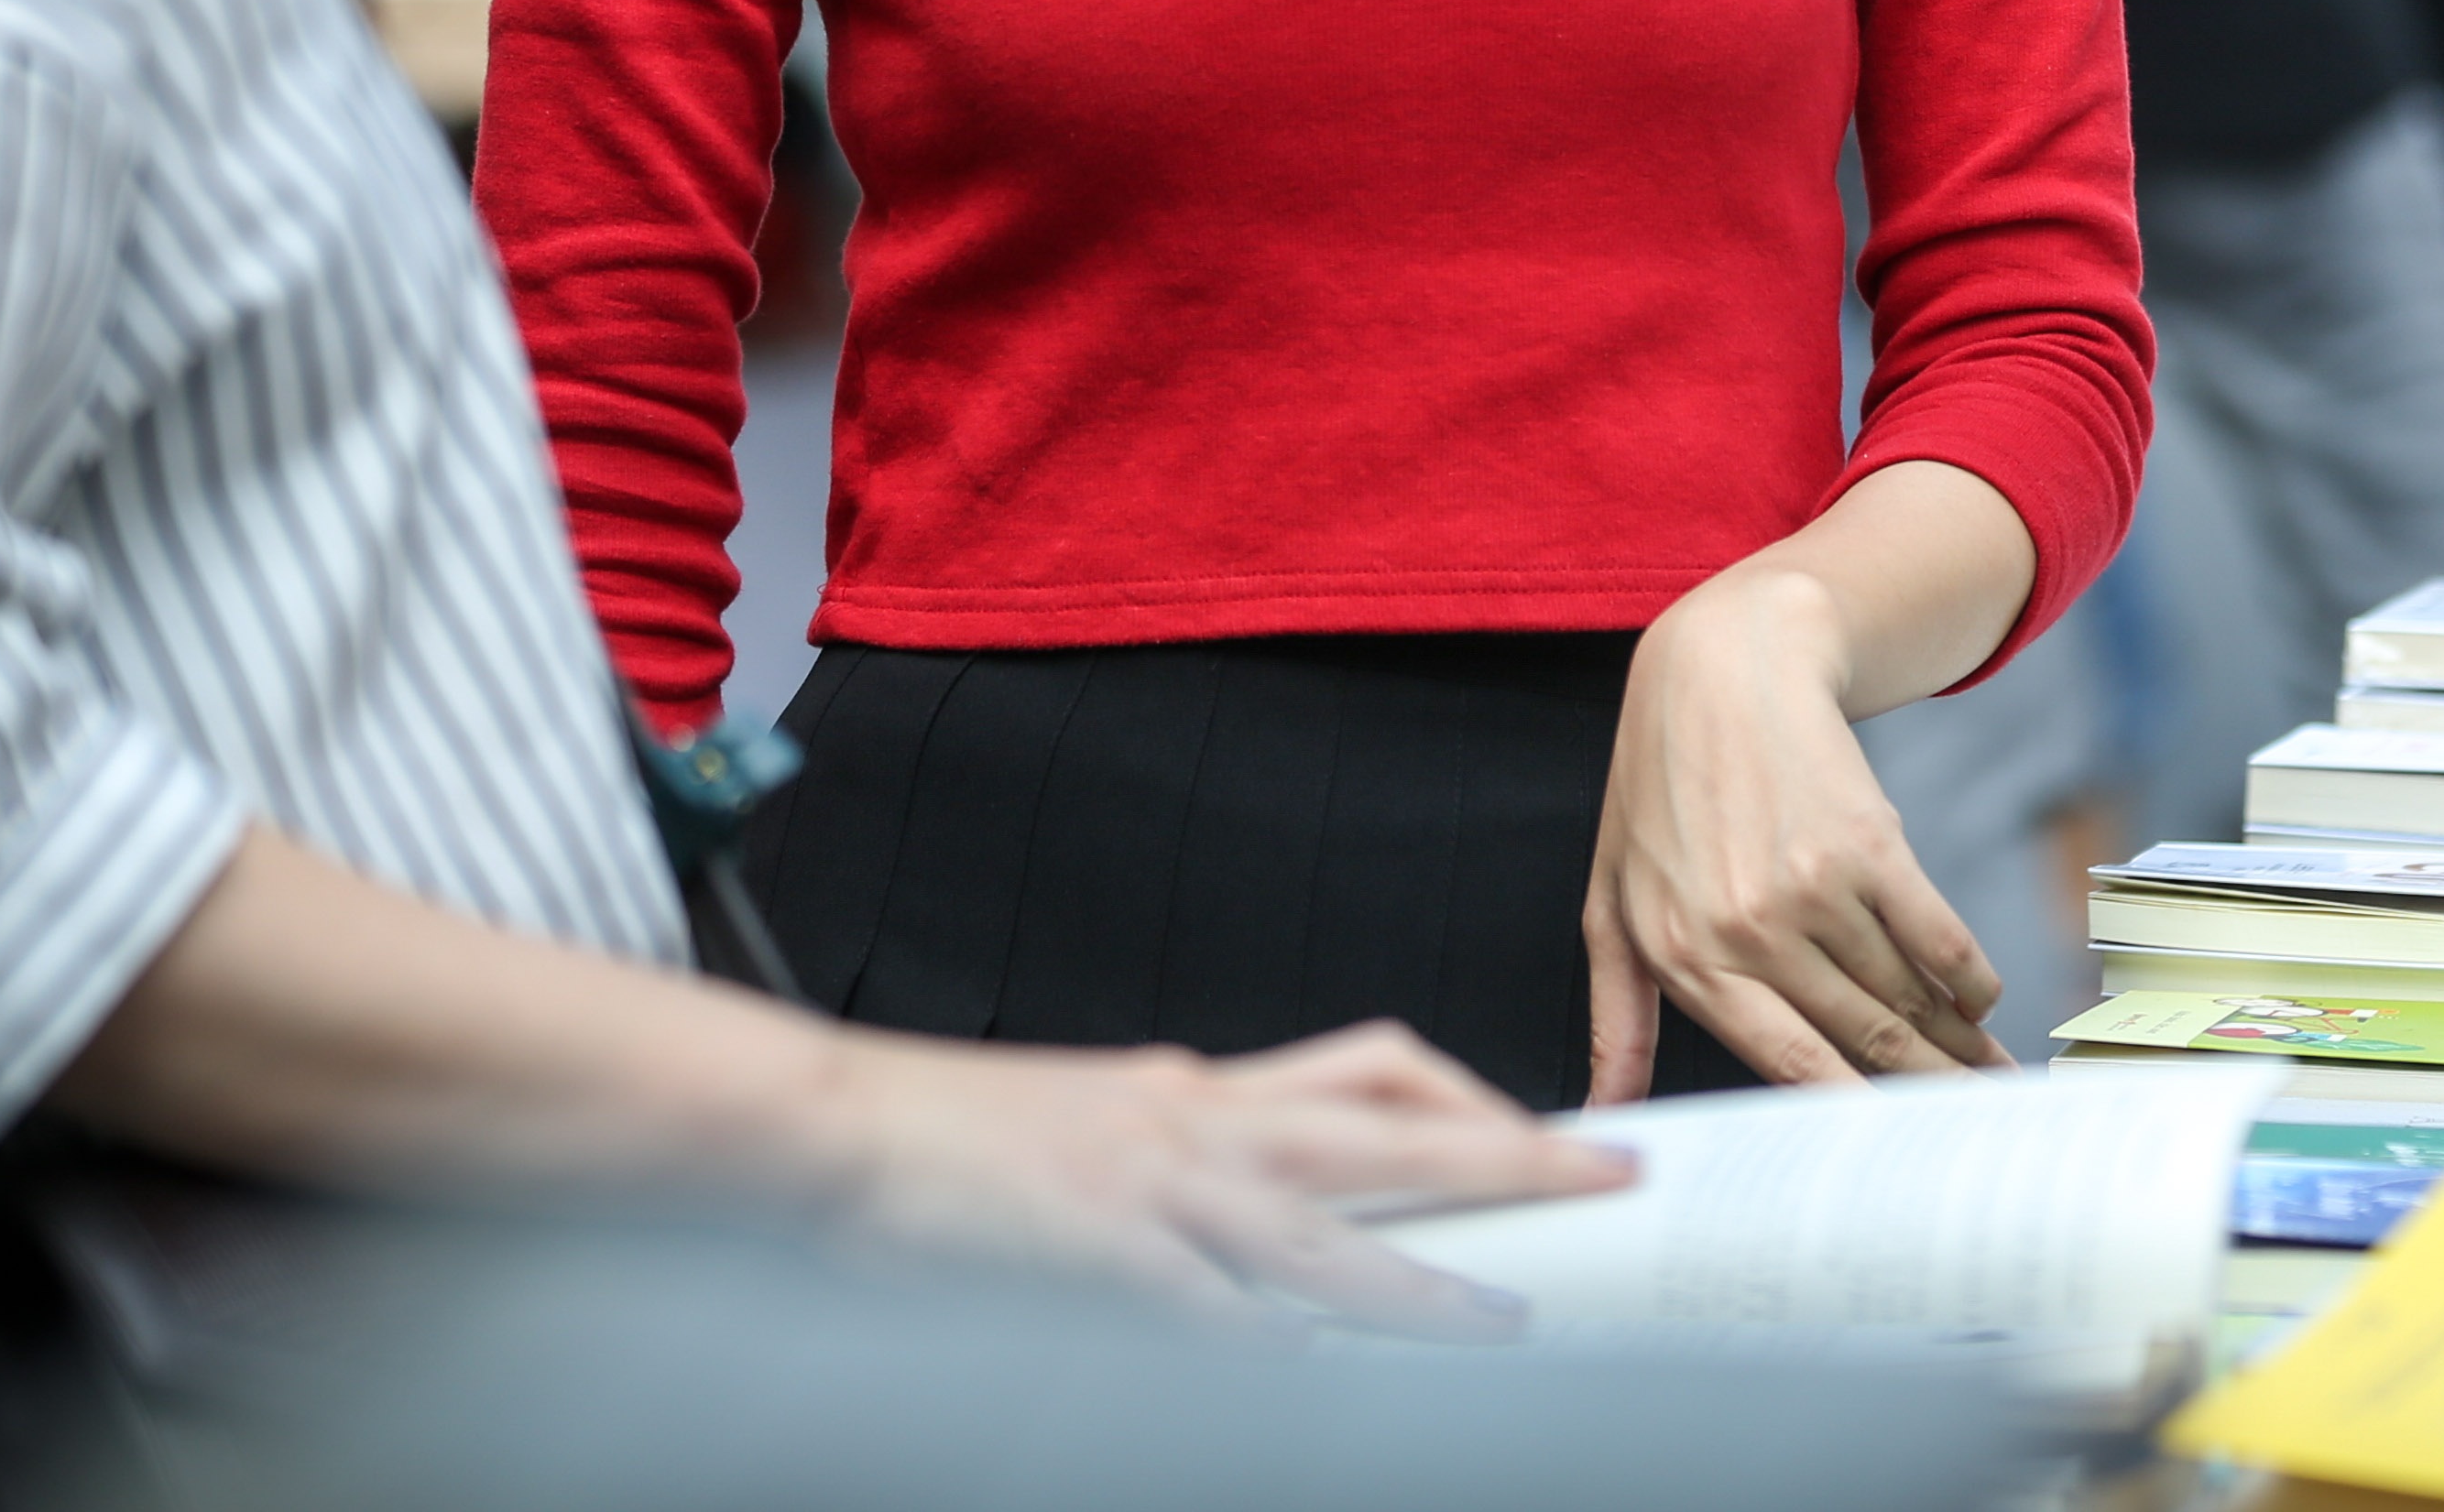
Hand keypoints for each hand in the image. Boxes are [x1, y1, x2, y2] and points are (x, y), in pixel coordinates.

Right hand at [812, 1018, 1627, 1334]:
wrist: (834, 1124)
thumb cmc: (953, 1134)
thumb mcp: (1099, 1121)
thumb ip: (1184, 1157)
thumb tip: (1259, 1226)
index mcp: (1202, 1088)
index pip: (1375, 1070)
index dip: (1477, 1099)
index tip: (1551, 1131)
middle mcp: (1198, 1121)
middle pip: (1392, 1127)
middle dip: (1513, 1156)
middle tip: (1609, 1179)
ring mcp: (1150, 1187)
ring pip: (1322, 1230)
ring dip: (1422, 1281)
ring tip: (1508, 1321)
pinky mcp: (1091, 1252)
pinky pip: (1200, 1305)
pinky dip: (1259, 1342)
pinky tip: (1309, 1373)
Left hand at [1585, 564, 2013, 1098]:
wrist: (1723, 666)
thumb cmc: (1661, 791)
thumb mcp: (1613, 902)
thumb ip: (1615, 1016)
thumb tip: (1605, 1114)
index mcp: (1688, 958)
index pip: (1783, 1069)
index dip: (1847, 1121)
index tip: (1889, 1165)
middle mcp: (1751, 932)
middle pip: (1860, 1040)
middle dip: (1921, 1093)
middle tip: (1966, 1128)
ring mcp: (1814, 887)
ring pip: (1905, 996)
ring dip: (1954, 1046)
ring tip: (1986, 1080)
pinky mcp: (1871, 843)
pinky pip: (1938, 938)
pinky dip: (1970, 979)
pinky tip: (1981, 1004)